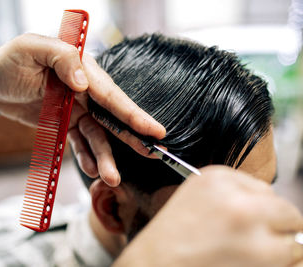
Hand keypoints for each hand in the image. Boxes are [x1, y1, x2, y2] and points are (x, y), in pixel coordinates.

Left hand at [0, 33, 165, 185]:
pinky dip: (85, 157)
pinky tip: (90, 169)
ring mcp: (75, 109)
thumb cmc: (9, 61)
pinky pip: (78, 143)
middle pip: (113, 117)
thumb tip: (85, 84)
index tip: (154, 131)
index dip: (133, 114)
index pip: (111, 94)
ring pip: (97, 136)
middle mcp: (84, 90)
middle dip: (132, 137)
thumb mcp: (32, 48)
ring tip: (111, 178)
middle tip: (153, 155)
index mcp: (82, 69)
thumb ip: (62, 58)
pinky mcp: (64, 123)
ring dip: (105, 157)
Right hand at [114, 166, 302, 266]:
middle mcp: (240, 202)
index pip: (267, 192)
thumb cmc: (171, 237)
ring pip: (295, 244)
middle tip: (257, 242)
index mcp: (220, 179)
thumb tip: (275, 209)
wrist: (155, 265)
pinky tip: (253, 266)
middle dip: (278, 229)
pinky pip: (293, 265)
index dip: (259, 211)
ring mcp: (252, 233)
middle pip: (289, 214)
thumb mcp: (197, 196)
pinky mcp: (261, 262)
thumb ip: (235, 193)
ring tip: (248, 257)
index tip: (247, 222)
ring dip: (281, 253)